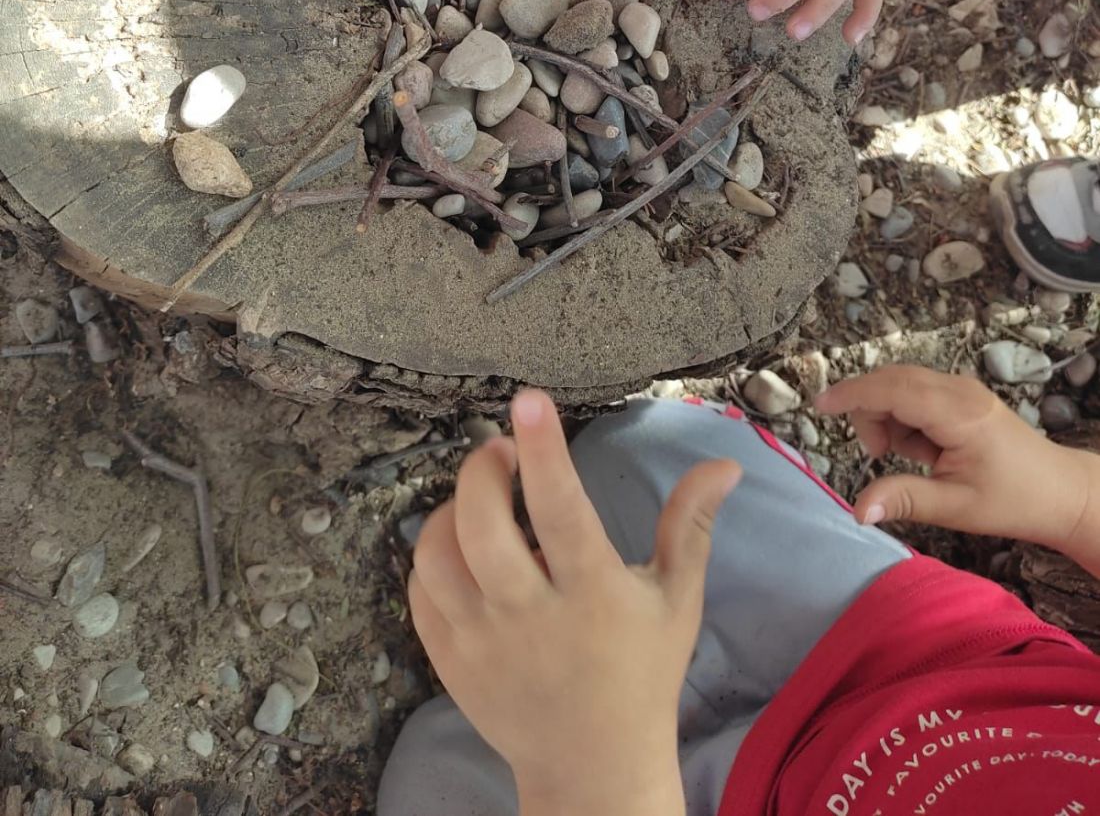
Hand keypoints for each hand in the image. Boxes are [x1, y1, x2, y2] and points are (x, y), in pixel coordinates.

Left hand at [409, 390, 739, 815]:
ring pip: (437, 557)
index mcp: (592, 595)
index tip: (529, 401)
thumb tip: (724, 463)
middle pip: (482, 527)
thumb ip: (690, 524)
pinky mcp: (449, 662)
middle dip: (484, 470)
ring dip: (450, 509)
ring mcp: (481, 643)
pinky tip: (460, 544)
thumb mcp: (676, 599)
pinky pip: (419, 593)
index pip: (559, 509)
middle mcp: (530, 617)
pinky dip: (431, 555)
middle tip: (502, 451)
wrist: (594, 770)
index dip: (542, 450)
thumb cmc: (641, 673)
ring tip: (479, 497)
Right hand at [817, 366, 1091, 553]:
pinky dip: (904, 418)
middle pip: (891, 381)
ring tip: (906, 457)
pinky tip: (921, 450)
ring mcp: (962, 390)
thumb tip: (857, 509)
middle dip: (869, 411)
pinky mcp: (962, 396)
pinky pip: (916, 394)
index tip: (819, 404)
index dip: (853, 394)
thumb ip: (904, 500)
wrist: (1063, 493)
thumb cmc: (1015, 501)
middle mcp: (959, 390)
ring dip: (887, 416)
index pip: (893, 389)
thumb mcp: (957, 508)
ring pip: (901, 386)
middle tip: (878, 454)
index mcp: (959, 414)